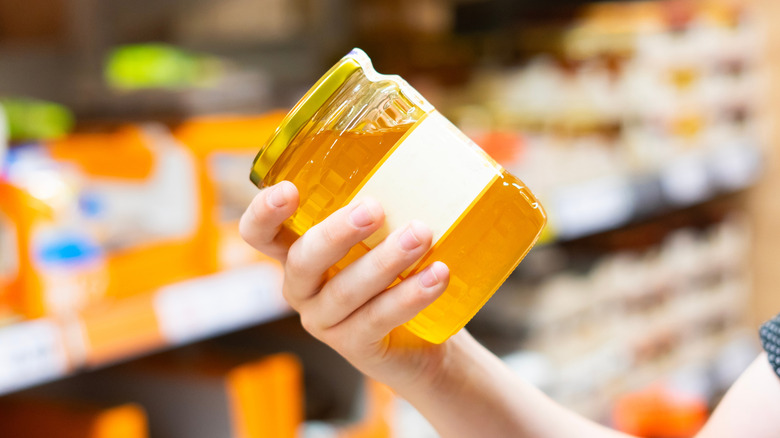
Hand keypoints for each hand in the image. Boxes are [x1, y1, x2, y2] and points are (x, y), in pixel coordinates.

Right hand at [240, 180, 454, 389]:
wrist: (424, 341)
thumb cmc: (399, 272)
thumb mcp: (384, 235)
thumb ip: (388, 202)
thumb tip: (431, 144)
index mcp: (299, 251)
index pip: (260, 233)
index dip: (263, 213)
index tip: (289, 190)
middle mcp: (302, 286)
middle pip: (303, 259)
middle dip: (337, 232)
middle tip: (374, 208)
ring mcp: (324, 320)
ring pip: (346, 290)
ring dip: (386, 260)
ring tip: (421, 234)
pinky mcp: (354, 346)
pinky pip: (378, 318)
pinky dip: (410, 295)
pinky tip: (437, 275)